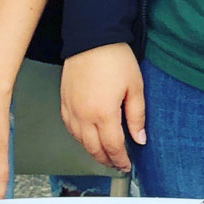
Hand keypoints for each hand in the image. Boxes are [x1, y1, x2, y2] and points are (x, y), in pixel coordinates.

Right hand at [60, 44, 143, 170]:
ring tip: (104, 154)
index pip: (112, 147)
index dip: (120, 159)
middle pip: (94, 149)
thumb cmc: (114, 58)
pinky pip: (70, 128)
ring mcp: (71, 109)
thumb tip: (140, 138)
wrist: (91, 38)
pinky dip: (79, 138)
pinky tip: (87, 138)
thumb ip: (137, 116)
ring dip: (92, 151)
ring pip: (80, 141)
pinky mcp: (63, 102)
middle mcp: (84, 116)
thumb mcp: (134, 87)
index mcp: (103, 113)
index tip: (126, 165)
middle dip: (106, 160)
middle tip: (116, 164)